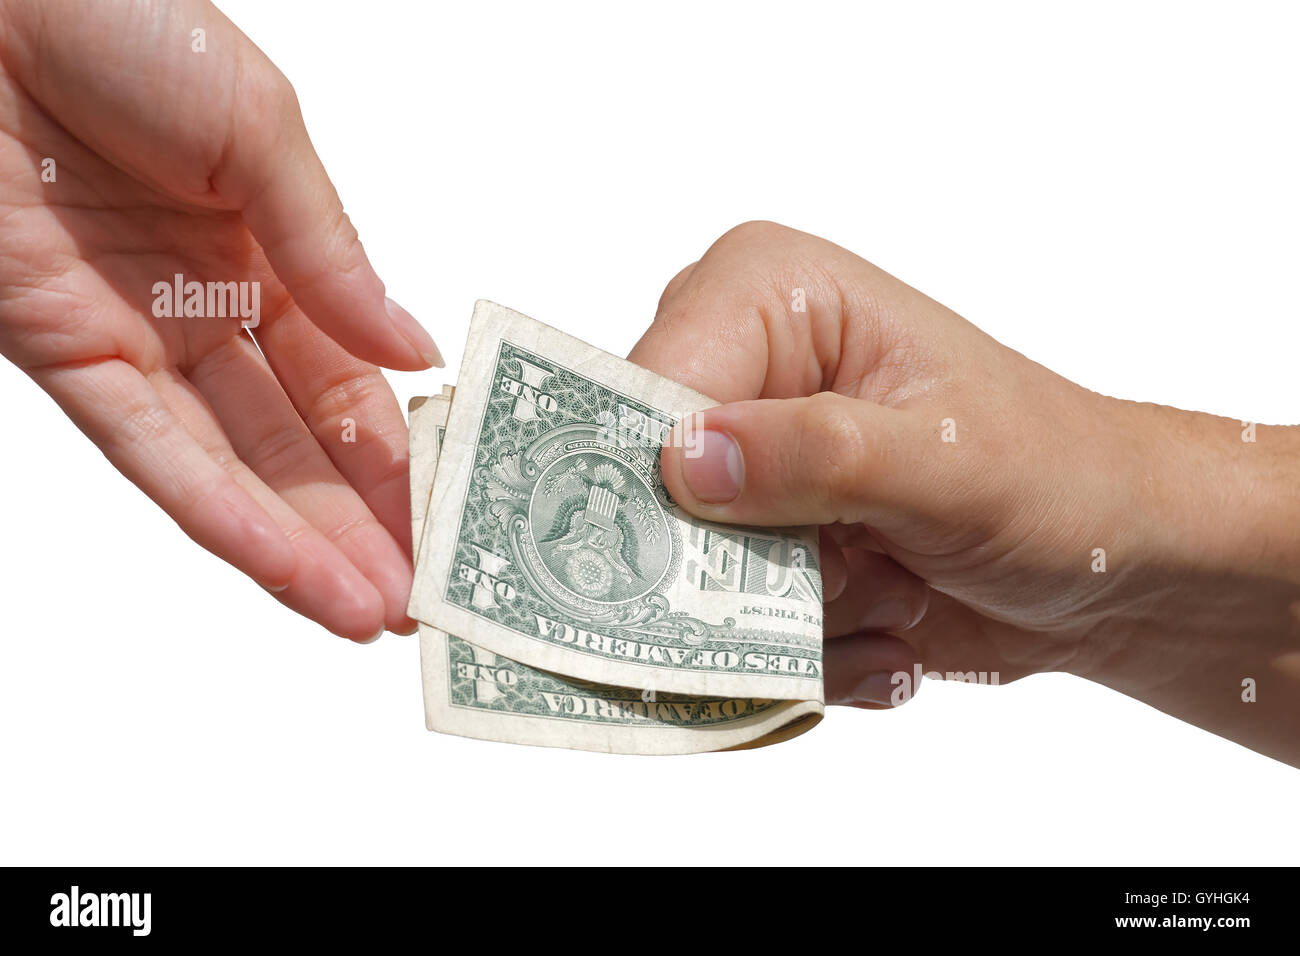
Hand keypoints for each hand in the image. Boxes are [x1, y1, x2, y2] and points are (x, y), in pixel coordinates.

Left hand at [0, 0, 440, 639]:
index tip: (455, 517)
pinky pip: (152, 454)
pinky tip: (291, 574)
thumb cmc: (118, 18)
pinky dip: (224, 517)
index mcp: (269, 249)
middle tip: (428, 598)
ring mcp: (136, 340)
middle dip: (363, 523)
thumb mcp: (261, 128)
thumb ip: (332, 254)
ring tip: (376, 617)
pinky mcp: (62, 354)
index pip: (349, 379)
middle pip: (298, 442)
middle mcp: (206, 310)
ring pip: (234, 469)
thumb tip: (414, 351)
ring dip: (304, 547)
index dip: (401, 452)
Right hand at [631, 221, 1299, 765]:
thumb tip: (682, 459)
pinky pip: (725, 628)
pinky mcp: (760, 544)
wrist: (1117, 564)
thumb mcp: (947, 463)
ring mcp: (745, 465)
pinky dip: (807, 654)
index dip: (647, 480)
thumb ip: (817, 456)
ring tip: (893, 593)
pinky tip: (890, 621)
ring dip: (793, 620)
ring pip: (685, 579)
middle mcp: (737, 369)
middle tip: (850, 577)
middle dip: (740, 570)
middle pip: (646, 491)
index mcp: (766, 294)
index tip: (687, 566)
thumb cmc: (1059, 476)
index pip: (646, 382)